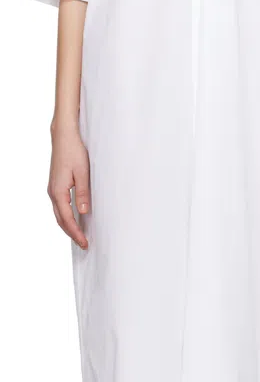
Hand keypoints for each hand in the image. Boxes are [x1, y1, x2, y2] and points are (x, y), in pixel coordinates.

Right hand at [48, 121, 90, 248]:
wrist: (64, 136)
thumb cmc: (74, 151)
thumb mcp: (83, 172)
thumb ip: (83, 193)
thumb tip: (83, 213)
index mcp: (58, 191)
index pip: (67, 219)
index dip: (76, 232)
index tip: (85, 243)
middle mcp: (53, 192)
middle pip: (60, 220)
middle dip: (72, 233)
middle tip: (84, 244)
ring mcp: (53, 188)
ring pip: (59, 214)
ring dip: (68, 226)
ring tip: (80, 235)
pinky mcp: (56, 185)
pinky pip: (59, 206)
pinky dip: (66, 216)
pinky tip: (75, 219)